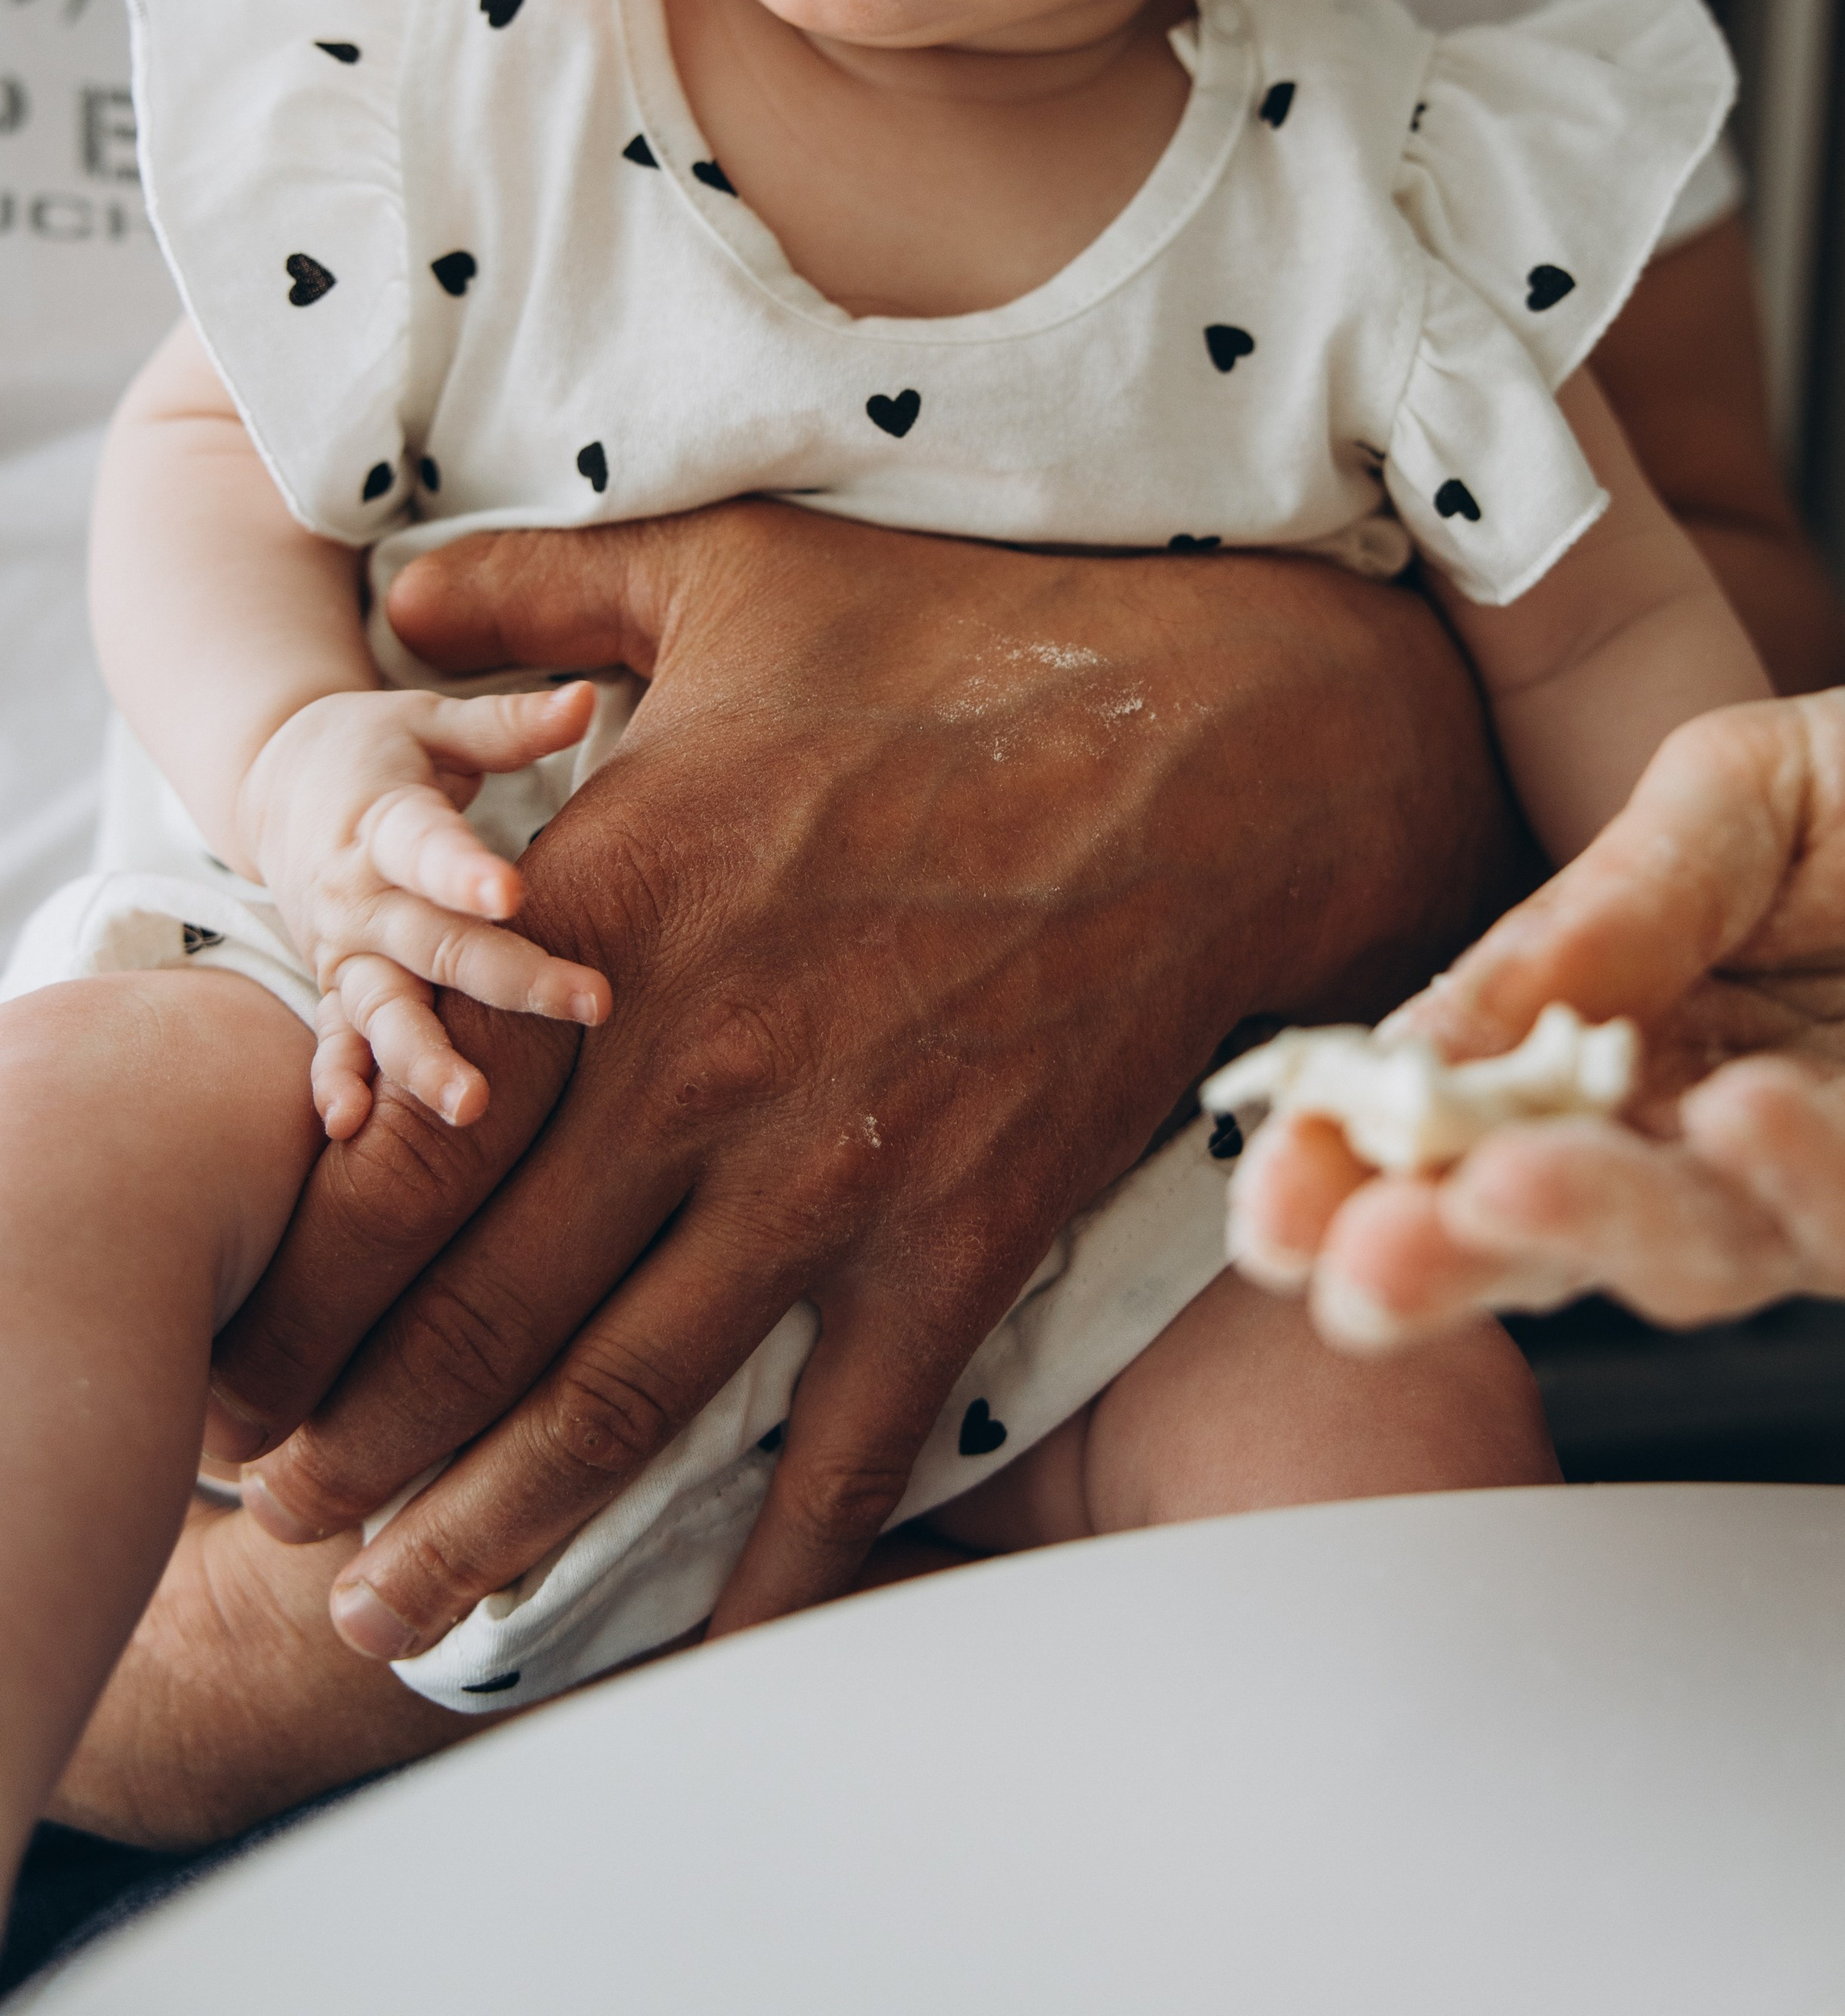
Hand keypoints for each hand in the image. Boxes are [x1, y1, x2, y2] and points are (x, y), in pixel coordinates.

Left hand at [206, 498, 1523, 1657]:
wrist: (1219, 748)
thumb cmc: (967, 643)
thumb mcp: (732, 571)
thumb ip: (546, 590)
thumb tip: (401, 583)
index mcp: (611, 907)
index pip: (404, 1135)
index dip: (311, 1272)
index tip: (253, 1349)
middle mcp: (695, 1064)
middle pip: (476, 1310)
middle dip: (362, 1445)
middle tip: (285, 1531)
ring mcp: (831, 1167)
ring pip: (620, 1399)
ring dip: (494, 1525)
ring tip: (397, 1623)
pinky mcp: (963, 1233)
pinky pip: (847, 1439)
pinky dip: (773, 1563)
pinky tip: (711, 1646)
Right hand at [239, 682, 608, 1132]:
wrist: (273, 782)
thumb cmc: (377, 749)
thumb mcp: (432, 720)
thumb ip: (509, 723)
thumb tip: (586, 699)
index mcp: (382, 819)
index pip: (425, 846)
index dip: (464, 870)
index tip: (512, 894)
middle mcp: (358, 893)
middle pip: (435, 942)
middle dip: (510, 978)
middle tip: (591, 1003)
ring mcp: (342, 948)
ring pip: (383, 1008)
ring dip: (422, 1058)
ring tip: (472, 1106)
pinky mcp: (334, 984)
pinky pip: (334, 1039)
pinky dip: (336, 1082)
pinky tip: (352, 1129)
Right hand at [1228, 685, 1844, 1463]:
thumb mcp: (1755, 784)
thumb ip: (1619, 895)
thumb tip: (1461, 1013)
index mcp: (1624, 1021)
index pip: (1465, 1107)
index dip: (1362, 1159)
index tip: (1274, 1199)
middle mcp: (1702, 1127)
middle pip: (1550, 1221)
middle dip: (1438, 1252)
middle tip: (1345, 1263)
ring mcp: (1828, 1184)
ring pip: (1691, 1252)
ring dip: (1589, 1230)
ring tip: (1496, 1193)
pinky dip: (1796, 1177)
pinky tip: (1736, 1112)